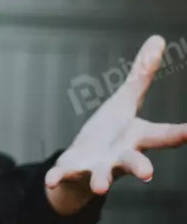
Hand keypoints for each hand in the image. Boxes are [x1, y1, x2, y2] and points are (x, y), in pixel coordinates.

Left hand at [45, 35, 186, 215]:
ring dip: (101, 179)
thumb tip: (157, 38)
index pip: (162, 135)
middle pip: (134, 162)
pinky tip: (50, 181)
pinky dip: (58, 178)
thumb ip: (142, 74)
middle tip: (148, 174)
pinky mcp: (73, 171)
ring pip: (102, 175)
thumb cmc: (112, 132)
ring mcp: (97, 167)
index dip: (180, 134)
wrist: (85, 166)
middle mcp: (120, 157)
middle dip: (141, 167)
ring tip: (101, 186)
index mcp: (135, 137)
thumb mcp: (126, 100)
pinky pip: (64, 177)